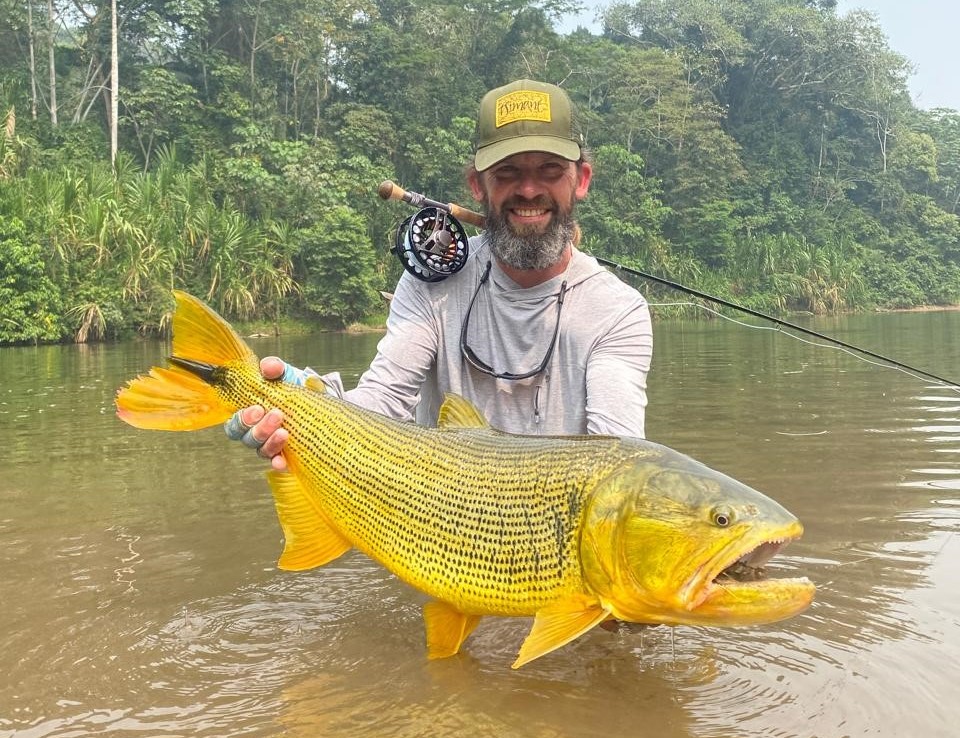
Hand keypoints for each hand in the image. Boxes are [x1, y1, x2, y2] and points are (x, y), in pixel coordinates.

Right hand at [224, 356, 291, 470]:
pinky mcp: (287, 455)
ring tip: (285, 432)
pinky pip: (278, 463)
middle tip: (276, 415)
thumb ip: (274, 368)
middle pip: (246, 438)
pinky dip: (278, 463)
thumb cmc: (292, 387)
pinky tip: (282, 461)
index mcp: (249, 414)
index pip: (234, 424)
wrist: (317, 399)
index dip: (241, 420)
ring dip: (271, 442)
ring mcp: (271, 445)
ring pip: (261, 450)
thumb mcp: (284, 374)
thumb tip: (269, 367)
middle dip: (259, 429)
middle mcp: (256, 432)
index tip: (257, 408)